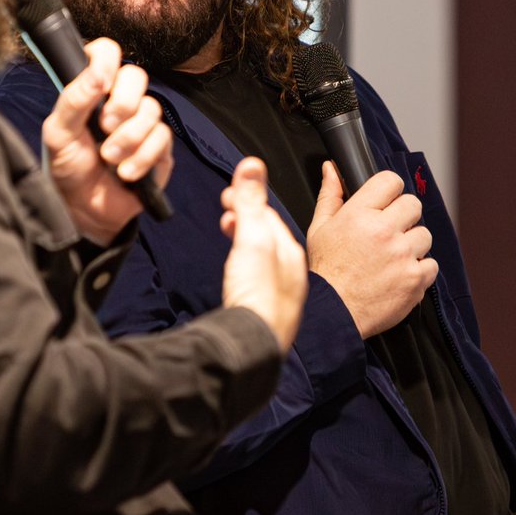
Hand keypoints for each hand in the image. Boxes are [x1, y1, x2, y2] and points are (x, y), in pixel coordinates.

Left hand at [42, 38, 172, 243]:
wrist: (83, 210)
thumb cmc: (67, 167)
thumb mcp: (58, 133)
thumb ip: (73, 100)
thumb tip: (95, 72)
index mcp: (92, 90)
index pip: (106, 53)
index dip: (107, 58)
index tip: (100, 82)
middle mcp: (119, 101)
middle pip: (137, 76)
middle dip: (122, 103)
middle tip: (105, 125)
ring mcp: (141, 124)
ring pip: (151, 110)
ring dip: (128, 138)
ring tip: (109, 158)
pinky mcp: (159, 148)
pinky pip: (161, 139)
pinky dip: (141, 158)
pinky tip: (125, 173)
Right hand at [219, 157, 307, 348]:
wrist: (252, 348)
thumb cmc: (258, 300)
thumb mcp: (252, 241)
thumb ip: (250, 204)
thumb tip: (254, 166)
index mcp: (289, 252)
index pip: (270, 215)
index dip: (248, 200)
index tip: (230, 193)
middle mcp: (288, 272)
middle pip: (267, 234)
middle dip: (245, 216)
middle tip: (226, 207)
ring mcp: (277, 292)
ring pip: (261, 255)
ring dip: (243, 238)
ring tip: (227, 229)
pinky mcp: (263, 310)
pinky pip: (254, 276)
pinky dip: (242, 263)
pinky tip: (235, 271)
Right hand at [307, 161, 436, 337]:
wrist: (334, 312)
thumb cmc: (326, 271)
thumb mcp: (320, 228)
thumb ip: (331, 195)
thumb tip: (332, 169)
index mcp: (359, 215)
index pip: (390, 181)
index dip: (389, 190)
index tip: (386, 201)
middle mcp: (383, 231)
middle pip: (413, 204)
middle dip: (403, 216)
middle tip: (389, 232)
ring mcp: (402, 255)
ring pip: (425, 234)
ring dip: (412, 244)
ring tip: (393, 257)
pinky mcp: (415, 278)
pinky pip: (431, 264)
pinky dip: (419, 270)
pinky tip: (399, 274)